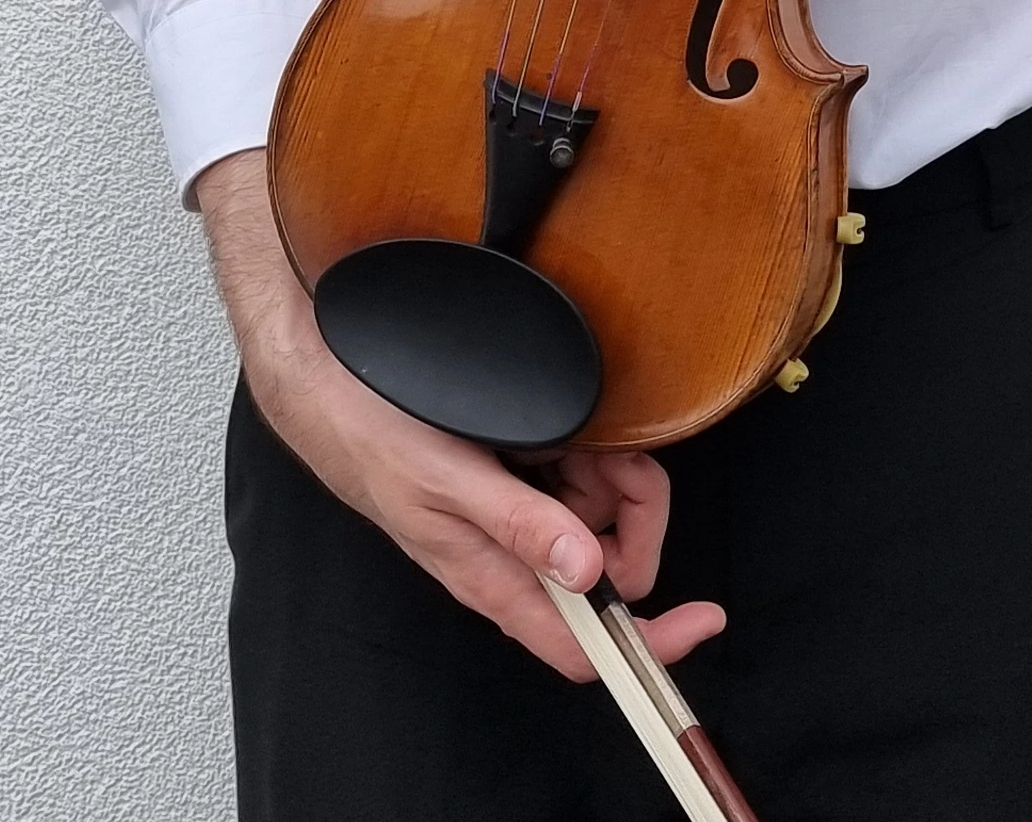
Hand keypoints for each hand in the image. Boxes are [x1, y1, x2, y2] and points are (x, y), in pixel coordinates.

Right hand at [193, 152, 724, 677]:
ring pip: (599, 513)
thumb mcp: (447, 480)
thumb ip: (517, 525)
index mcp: (496, 579)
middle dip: (632, 514)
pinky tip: (559, 423)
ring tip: (574, 431)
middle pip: (611, 567)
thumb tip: (585, 574)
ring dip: (606, 470)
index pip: (584, 646)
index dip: (650, 642)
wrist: (328, 386)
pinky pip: (578, 473)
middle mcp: (514, 555)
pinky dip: (586, 447)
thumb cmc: (370, 441)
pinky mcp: (519, 474)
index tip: (703, 617)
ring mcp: (519, 513)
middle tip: (616, 461)